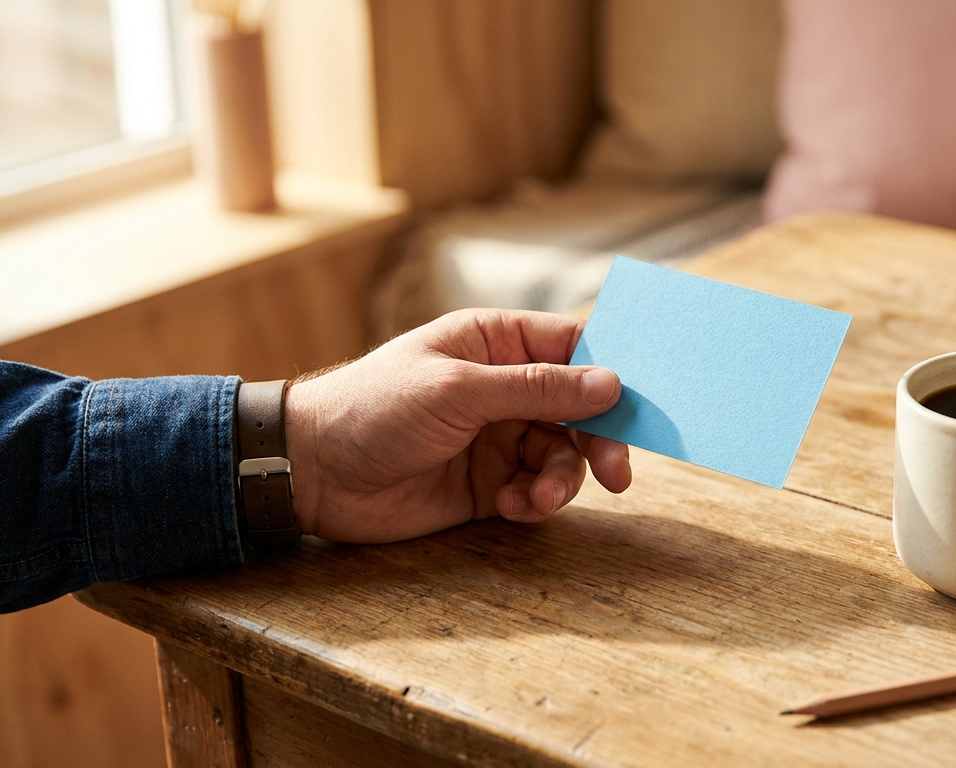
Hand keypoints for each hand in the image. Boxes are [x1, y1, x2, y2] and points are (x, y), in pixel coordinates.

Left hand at [284, 309, 631, 542]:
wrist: (315, 473)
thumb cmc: (375, 408)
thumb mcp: (458, 391)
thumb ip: (536, 389)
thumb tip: (611, 384)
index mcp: (494, 341)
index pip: (573, 347)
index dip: (610, 374)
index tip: (640, 408)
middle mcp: (503, 386)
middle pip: (579, 408)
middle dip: (599, 441)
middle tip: (616, 475)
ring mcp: (497, 436)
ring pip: (562, 455)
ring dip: (563, 480)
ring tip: (538, 499)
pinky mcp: (488, 483)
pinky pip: (536, 489)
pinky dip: (536, 502)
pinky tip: (513, 508)